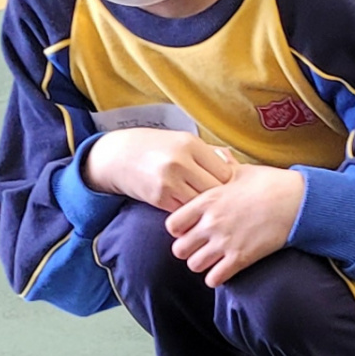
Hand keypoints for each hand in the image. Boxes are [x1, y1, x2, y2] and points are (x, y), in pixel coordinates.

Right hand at [84, 127, 235, 209]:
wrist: (119, 155)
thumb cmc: (156, 148)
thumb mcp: (182, 142)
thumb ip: (207, 155)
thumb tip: (235, 168)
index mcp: (191, 145)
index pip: (225, 172)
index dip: (229, 184)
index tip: (228, 189)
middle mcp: (181, 162)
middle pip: (216, 191)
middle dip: (220, 200)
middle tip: (222, 205)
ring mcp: (169, 181)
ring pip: (201, 204)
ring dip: (204, 209)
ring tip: (207, 210)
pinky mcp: (159, 198)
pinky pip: (184, 212)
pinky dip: (188, 213)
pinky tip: (190, 211)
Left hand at [166, 162, 303, 286]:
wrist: (297, 201)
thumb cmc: (270, 184)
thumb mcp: (241, 172)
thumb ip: (224, 168)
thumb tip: (220, 155)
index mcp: (207, 201)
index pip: (173, 224)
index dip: (178, 229)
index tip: (188, 229)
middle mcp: (211, 223)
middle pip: (179, 249)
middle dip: (187, 250)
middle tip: (199, 247)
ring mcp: (225, 242)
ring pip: (193, 265)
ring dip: (201, 264)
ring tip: (211, 259)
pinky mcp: (241, 258)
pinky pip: (214, 279)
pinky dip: (216, 277)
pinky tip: (223, 269)